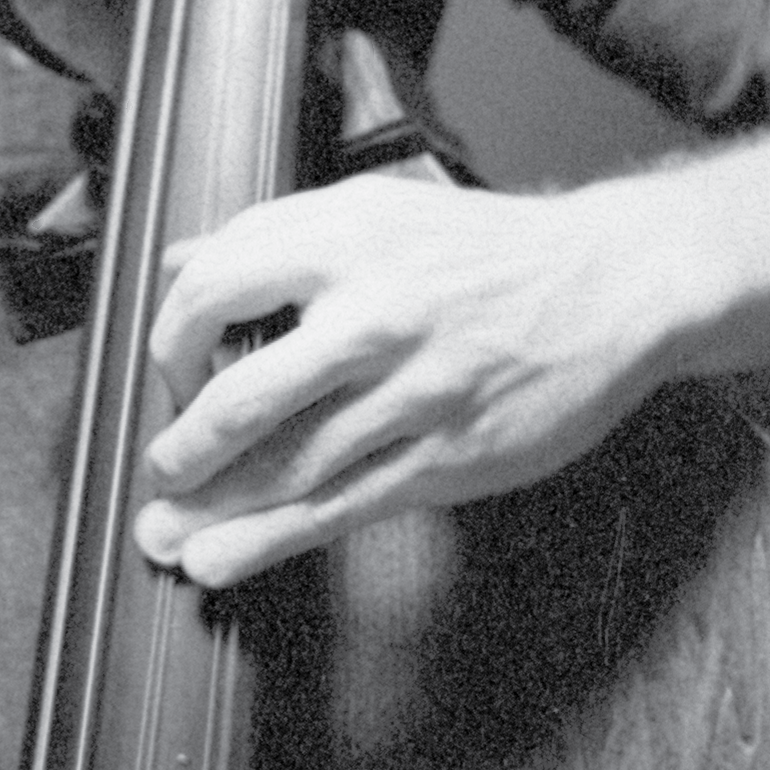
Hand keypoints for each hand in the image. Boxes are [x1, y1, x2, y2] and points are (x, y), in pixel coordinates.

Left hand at [134, 169, 681, 587]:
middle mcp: (373, 313)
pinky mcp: (447, 454)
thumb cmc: (491, 251)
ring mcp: (412, 391)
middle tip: (159, 470)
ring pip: (290, 465)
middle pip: (244, 392)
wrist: (610, 283)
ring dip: (215, 510)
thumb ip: (277, 236)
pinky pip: (343, 505)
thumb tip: (180, 259)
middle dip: (183, 447)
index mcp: (345, 240)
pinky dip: (274, 539)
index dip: (174, 338)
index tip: (174, 372)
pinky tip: (226, 558)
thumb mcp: (380, 211)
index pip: (216, 288)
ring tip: (165, 536)